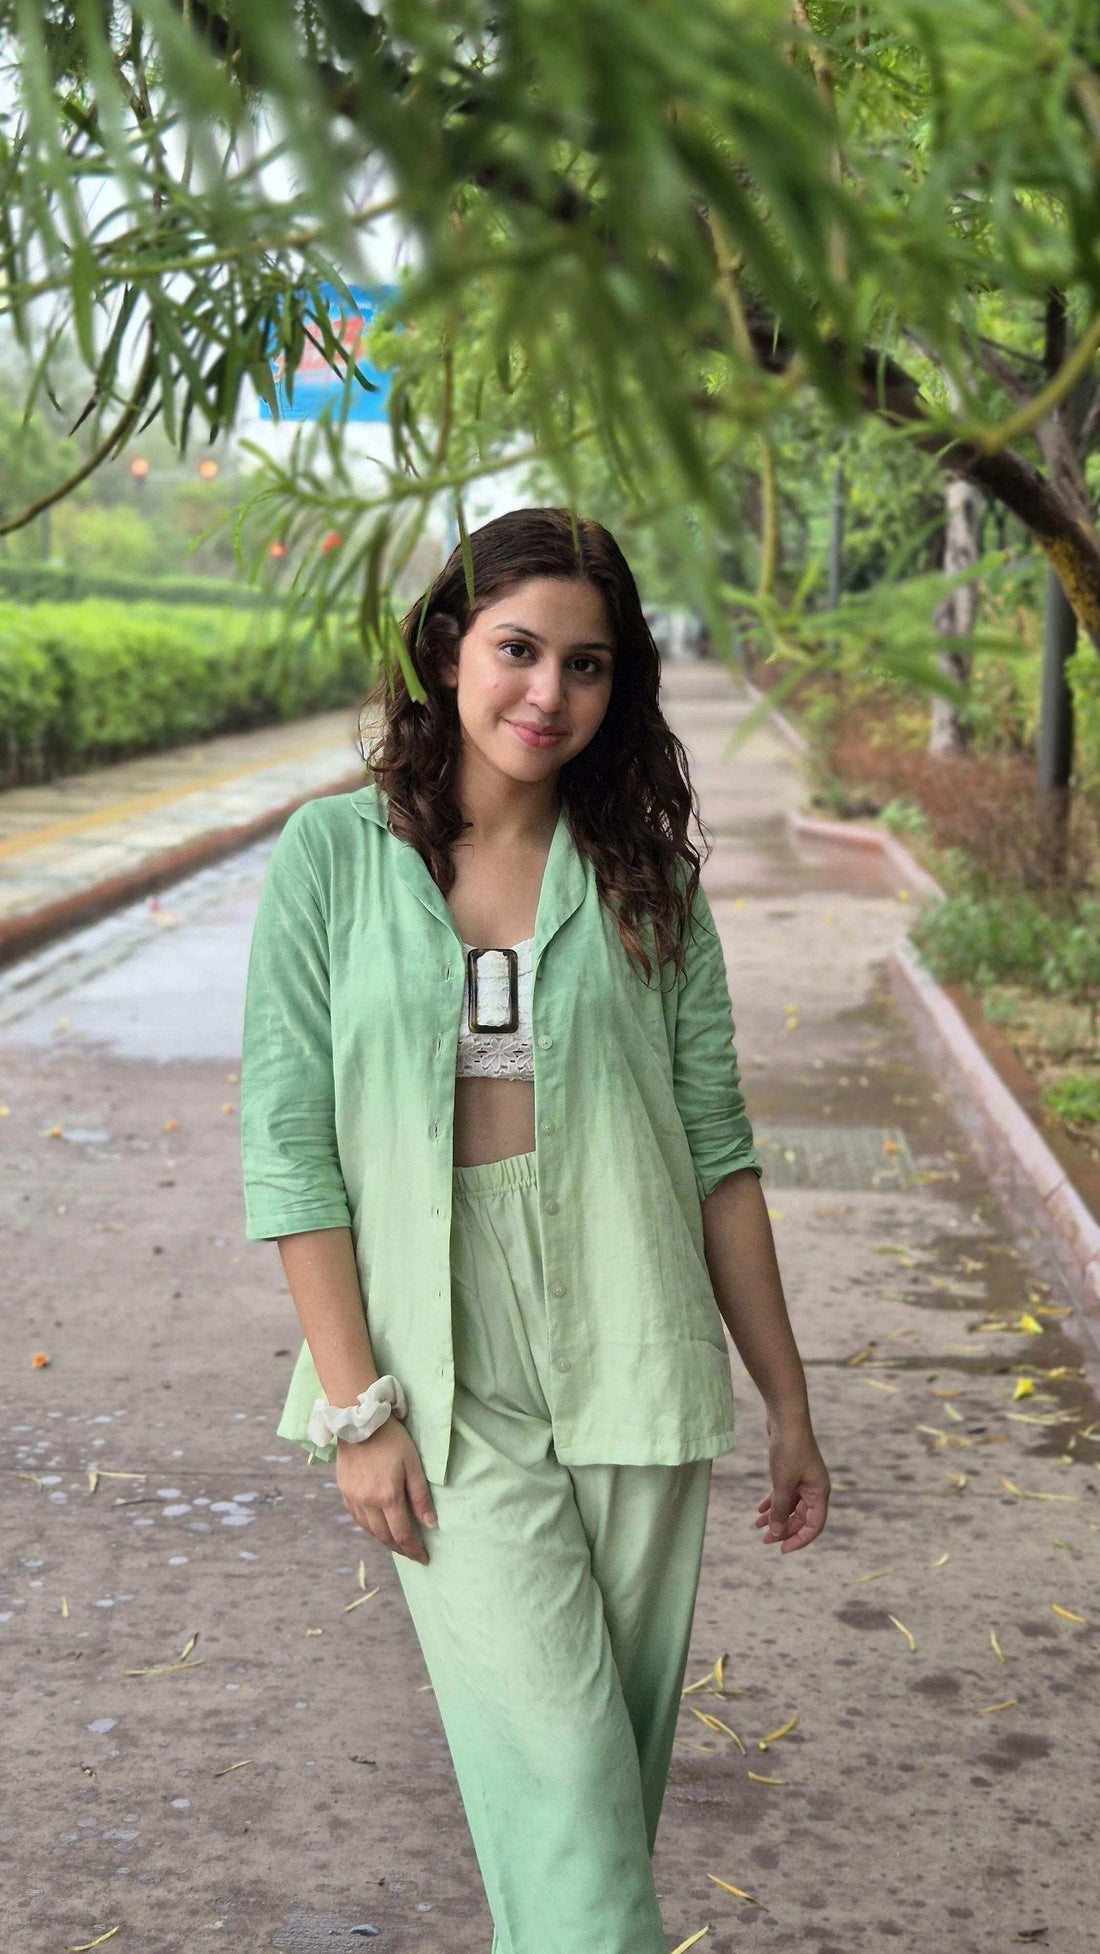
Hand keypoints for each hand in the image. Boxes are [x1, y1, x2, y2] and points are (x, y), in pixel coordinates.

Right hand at [335, 1417, 437, 1564]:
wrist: (358, 1421)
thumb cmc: (391, 1439)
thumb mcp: (413, 1464)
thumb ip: (420, 1496)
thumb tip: (430, 1524)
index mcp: (387, 1496)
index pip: (402, 1534)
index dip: (414, 1550)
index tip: (424, 1558)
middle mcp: (367, 1503)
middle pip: (384, 1536)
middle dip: (400, 1549)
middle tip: (413, 1554)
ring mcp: (353, 1498)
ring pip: (369, 1530)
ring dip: (384, 1540)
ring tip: (398, 1542)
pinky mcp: (344, 1491)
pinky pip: (357, 1518)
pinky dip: (370, 1527)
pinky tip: (378, 1525)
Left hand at [754, 1415, 829, 1553]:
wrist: (785, 1418)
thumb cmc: (789, 1450)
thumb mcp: (783, 1484)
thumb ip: (781, 1510)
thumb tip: (777, 1533)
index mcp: (820, 1493)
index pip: (814, 1526)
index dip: (799, 1540)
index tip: (782, 1549)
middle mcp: (814, 1488)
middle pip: (801, 1518)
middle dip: (783, 1530)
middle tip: (764, 1539)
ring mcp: (803, 1479)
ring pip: (791, 1506)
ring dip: (776, 1517)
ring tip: (757, 1527)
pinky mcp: (792, 1471)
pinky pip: (784, 1494)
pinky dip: (773, 1503)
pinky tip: (759, 1510)